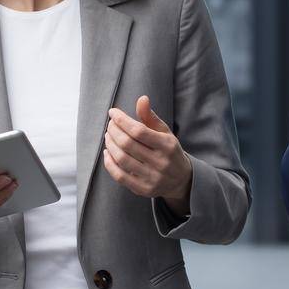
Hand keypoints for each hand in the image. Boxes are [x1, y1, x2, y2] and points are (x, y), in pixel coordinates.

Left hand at [104, 96, 192, 211]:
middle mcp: (161, 162)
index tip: (113, 113)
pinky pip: (120, 176)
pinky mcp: (143, 189)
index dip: (122, 120)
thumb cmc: (169, 151)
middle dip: (113, 131)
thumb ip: (151, 117)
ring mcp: (152, 178)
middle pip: (127, 144)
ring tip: (108, 136)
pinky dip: (109, 163)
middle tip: (110, 125)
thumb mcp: (164, 132)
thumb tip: (142, 98)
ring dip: (110, 145)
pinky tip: (107, 153)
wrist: (181, 179)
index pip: (139, 131)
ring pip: (122, 159)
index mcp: (167, 145)